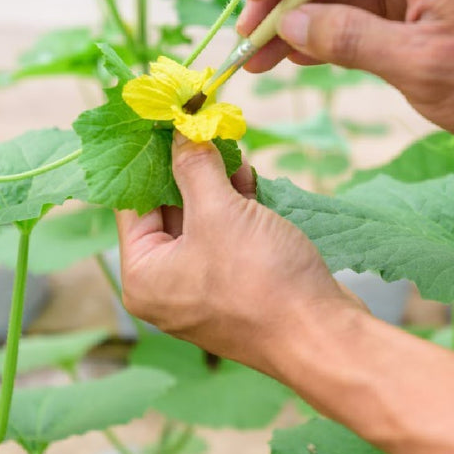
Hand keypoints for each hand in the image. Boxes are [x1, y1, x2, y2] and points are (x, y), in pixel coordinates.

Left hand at [115, 134, 362, 372]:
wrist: (321, 335)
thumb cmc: (260, 280)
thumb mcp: (219, 212)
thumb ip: (194, 167)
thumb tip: (180, 130)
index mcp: (144, 276)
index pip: (132, 204)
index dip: (147, 159)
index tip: (161, 119)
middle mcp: (166, 287)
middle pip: (166, 212)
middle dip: (187, 168)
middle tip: (199, 125)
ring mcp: (204, 289)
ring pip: (201, 222)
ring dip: (215, 184)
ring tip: (229, 146)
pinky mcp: (239, 287)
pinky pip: (226, 238)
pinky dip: (235, 208)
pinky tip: (248, 177)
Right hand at [237, 0, 453, 143]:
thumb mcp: (418, 63)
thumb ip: (348, 38)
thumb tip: (290, 24)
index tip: (255, 1)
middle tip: (248, 39)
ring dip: (299, 20)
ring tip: (260, 59)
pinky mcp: (420, 8)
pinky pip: (362, 10)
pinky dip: (329, 33)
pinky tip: (295, 56)